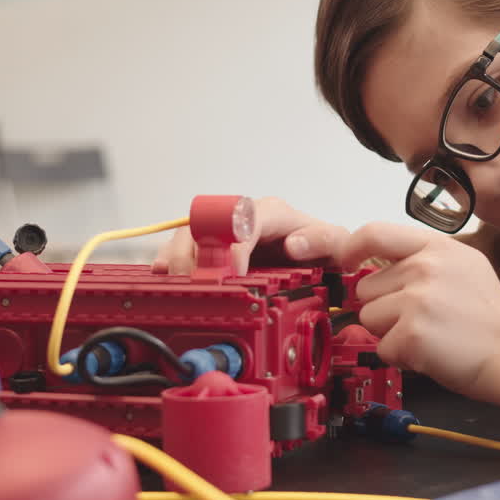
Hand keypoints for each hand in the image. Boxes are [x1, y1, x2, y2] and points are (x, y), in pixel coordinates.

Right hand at [152, 197, 348, 275]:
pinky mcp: (211, 247)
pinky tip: (164, 275)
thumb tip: (295, 243)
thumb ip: (323, 241)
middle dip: (197, 255)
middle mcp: (242, 217)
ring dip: (180, 260)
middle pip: (205, 225)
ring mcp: (223, 231)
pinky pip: (182, 247)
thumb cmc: (324, 249)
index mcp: (271, 213)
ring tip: (178, 285)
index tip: (232, 275)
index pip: (242, 220)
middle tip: (197, 286)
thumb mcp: (335, 245)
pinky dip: (169, 261)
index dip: (232, 247)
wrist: (318, 257)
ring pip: (189, 235)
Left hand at [336, 222, 499, 410]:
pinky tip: (429, 353)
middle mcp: (425, 268)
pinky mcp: (411, 334)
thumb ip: (420, 260)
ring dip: (390, 333)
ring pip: (368, 318)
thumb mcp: (463, 267)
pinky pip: (381, 347)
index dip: (352, 249)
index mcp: (437, 247)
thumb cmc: (490, 319)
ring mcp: (417, 300)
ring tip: (428, 335)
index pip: (375, 232)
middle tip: (421, 319)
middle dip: (383, 308)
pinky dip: (400, 357)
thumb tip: (372, 266)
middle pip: (366, 287)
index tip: (347, 263)